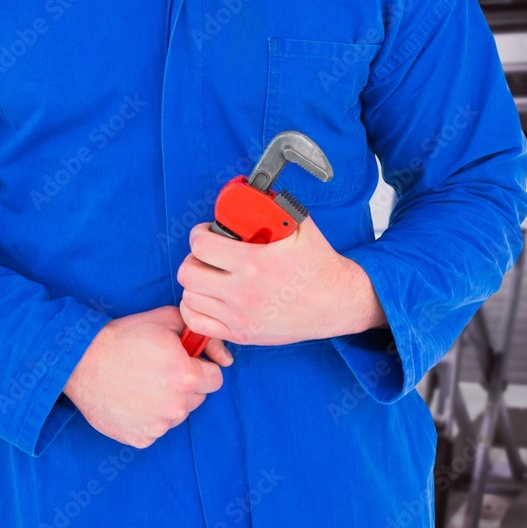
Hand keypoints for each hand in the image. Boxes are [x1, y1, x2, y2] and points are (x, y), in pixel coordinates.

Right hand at [63, 306, 232, 448]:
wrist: (81, 361)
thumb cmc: (126, 336)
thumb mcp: (168, 320)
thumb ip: (202, 334)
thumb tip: (225, 358)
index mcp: (187, 376)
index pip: (215, 378)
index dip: (201, 368)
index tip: (184, 363)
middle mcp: (177, 405)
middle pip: (198, 398)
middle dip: (187, 385)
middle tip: (160, 371)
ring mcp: (159, 425)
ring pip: (178, 414)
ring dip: (168, 402)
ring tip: (142, 384)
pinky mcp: (142, 438)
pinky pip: (157, 428)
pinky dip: (149, 417)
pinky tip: (132, 400)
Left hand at [177, 218, 386, 345]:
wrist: (338, 303)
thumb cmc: (319, 266)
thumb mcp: (300, 227)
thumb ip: (273, 208)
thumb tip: (251, 193)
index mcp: (254, 263)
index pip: (201, 246)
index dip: (199, 234)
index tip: (206, 233)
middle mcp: (243, 292)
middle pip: (189, 273)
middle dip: (194, 258)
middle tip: (207, 255)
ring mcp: (241, 317)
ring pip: (190, 298)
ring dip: (196, 283)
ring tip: (209, 276)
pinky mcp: (242, 334)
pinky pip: (197, 323)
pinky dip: (195, 309)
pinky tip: (208, 299)